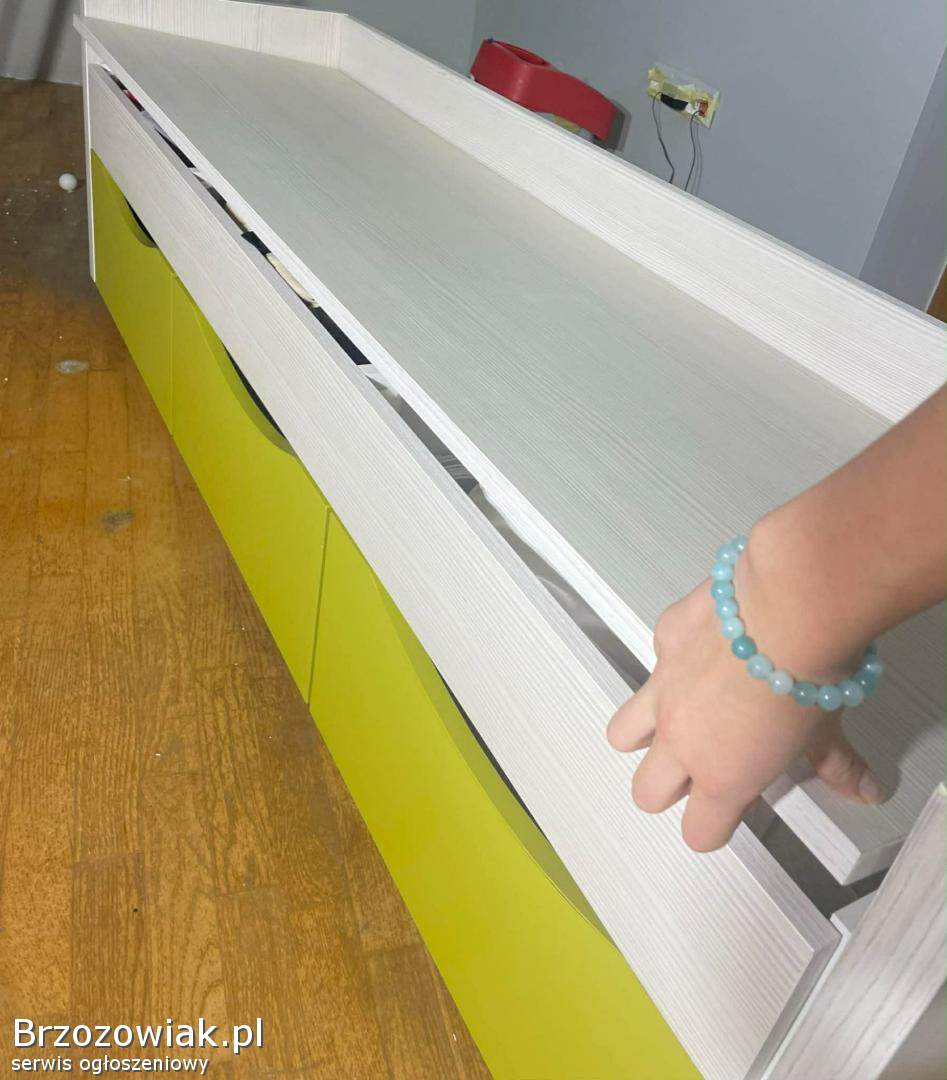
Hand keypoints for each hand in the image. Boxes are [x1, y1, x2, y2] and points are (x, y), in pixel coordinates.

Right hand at [606, 527, 883, 852]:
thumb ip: (833, 764)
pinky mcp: (663, 640)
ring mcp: (663, 689)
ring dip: (645, 732)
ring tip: (680, 715)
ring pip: (622, 734)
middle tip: (702, 765)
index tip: (731, 809)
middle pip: (646, 794)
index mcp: (722, 776)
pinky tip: (708, 645)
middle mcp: (681, 739)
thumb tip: (864, 788)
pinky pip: (655, 659)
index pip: (698, 833)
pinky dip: (674, 659)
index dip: (714, 826)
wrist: (787, 612)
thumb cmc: (808, 678)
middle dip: (668, 787)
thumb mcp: (826, 729)